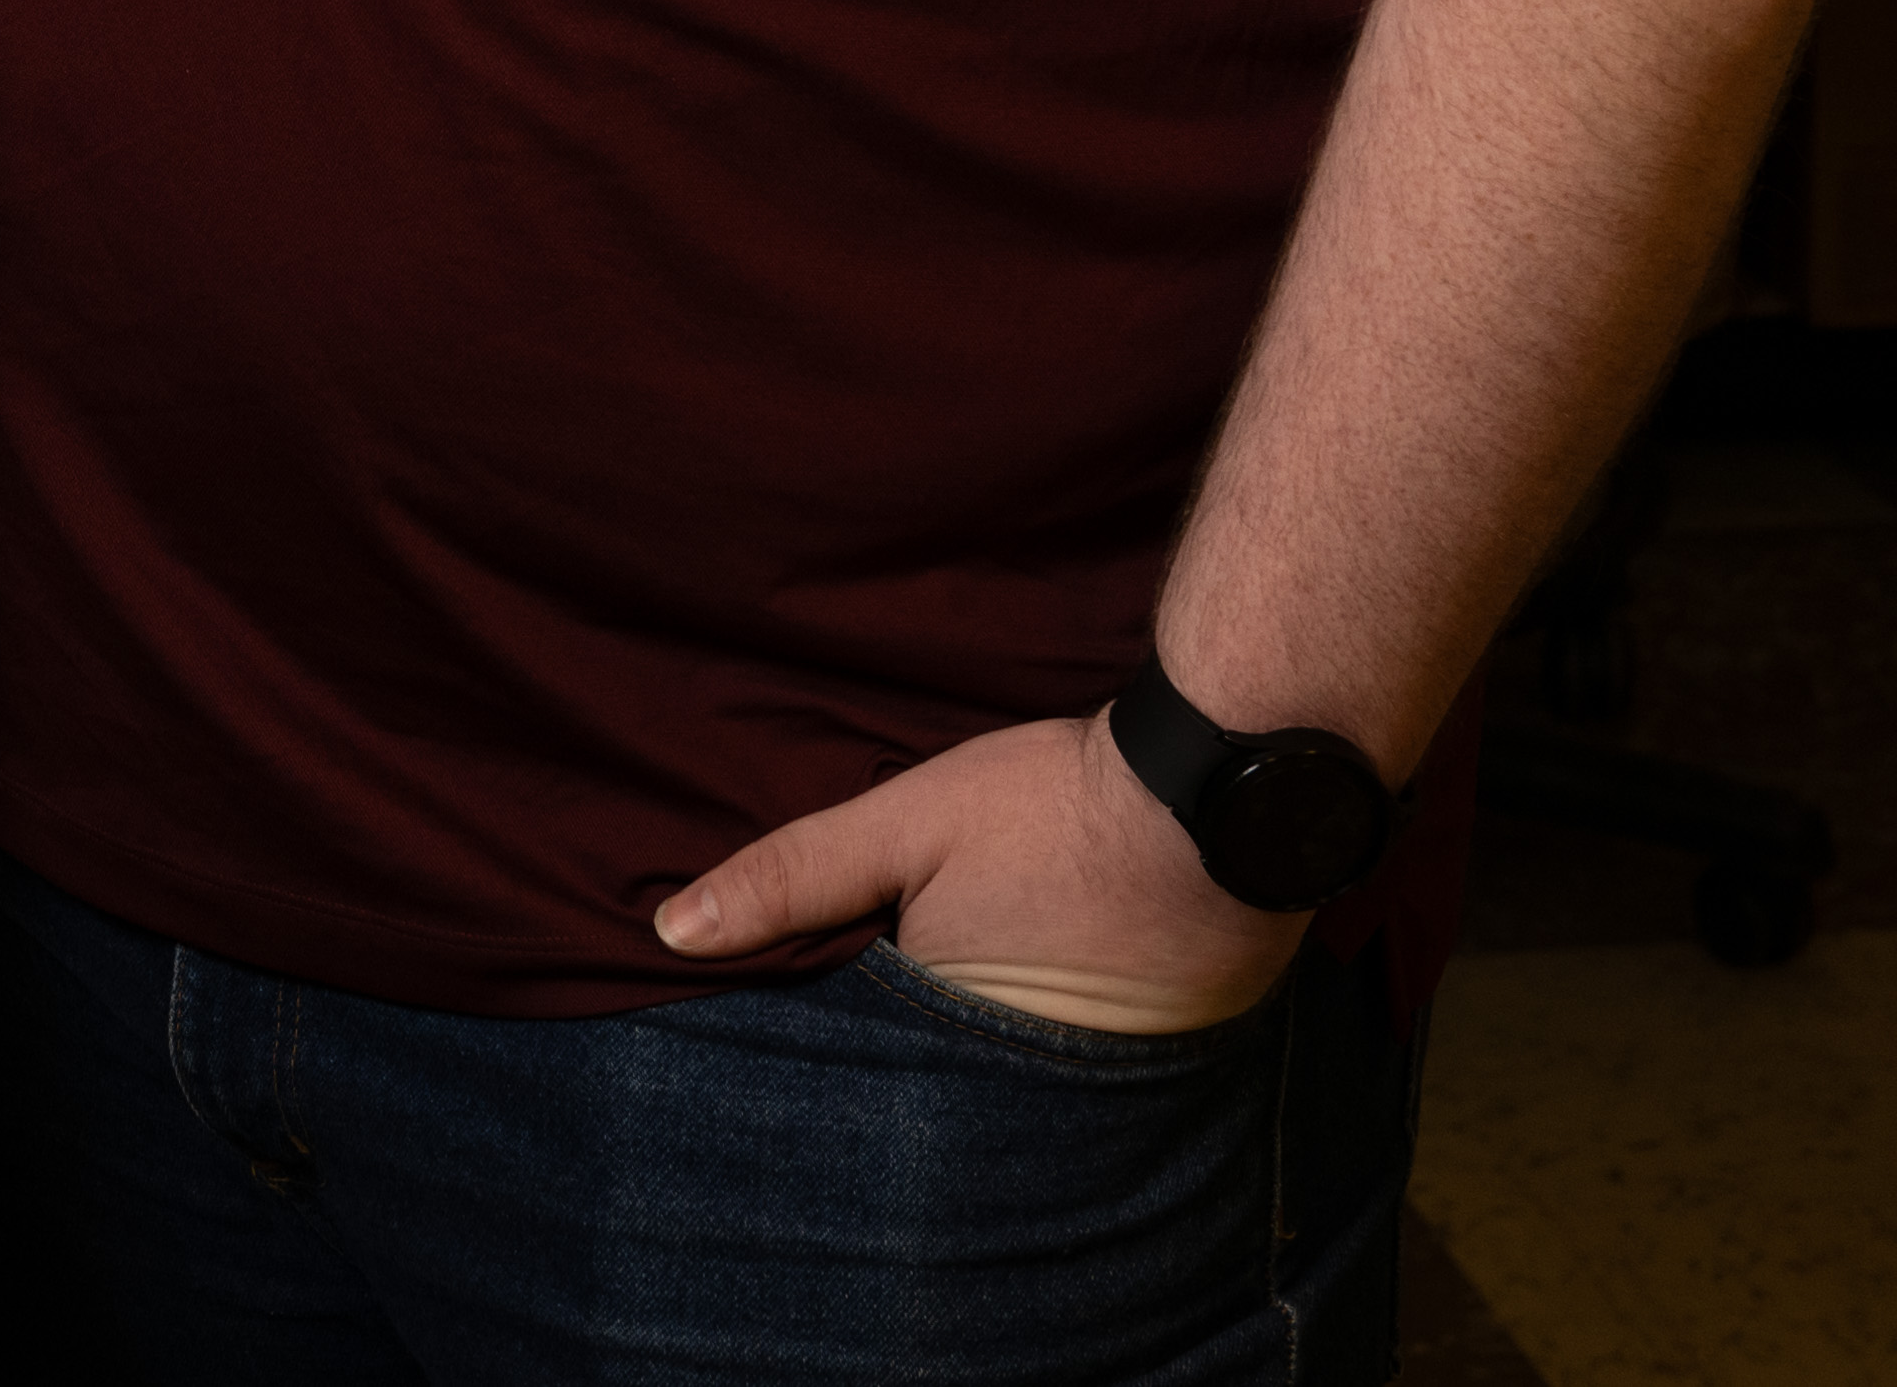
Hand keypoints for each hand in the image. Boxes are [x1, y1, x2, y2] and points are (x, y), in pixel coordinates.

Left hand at [648, 710, 1304, 1036]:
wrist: (1225, 789)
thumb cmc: (1057, 807)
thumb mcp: (905, 823)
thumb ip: (792, 877)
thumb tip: (670, 930)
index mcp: (956, 1049)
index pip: (862, 1088)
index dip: (825, 1072)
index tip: (772, 1067)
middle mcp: (1033, 1095)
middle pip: (935, 1107)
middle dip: (895, 1090)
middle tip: (849, 1062)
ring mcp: (1109, 1088)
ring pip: (1009, 1099)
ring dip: (974, 1077)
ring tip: (938, 1036)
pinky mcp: (1168, 1064)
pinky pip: (1080, 1081)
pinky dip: (1048, 1060)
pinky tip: (1029, 1016)